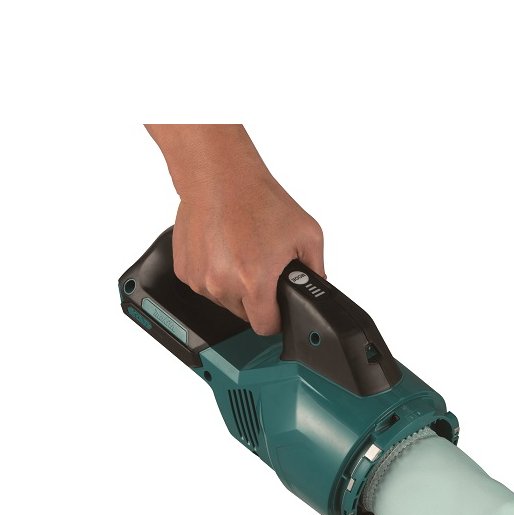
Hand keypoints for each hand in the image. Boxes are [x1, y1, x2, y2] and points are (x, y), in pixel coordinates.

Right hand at [146, 125, 324, 335]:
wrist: (219, 176)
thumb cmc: (258, 200)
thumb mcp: (307, 235)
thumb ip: (316, 269)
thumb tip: (316, 287)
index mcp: (254, 281)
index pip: (265, 327)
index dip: (277, 319)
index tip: (279, 309)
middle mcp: (222, 284)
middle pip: (245, 314)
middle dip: (258, 299)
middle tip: (263, 270)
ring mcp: (200, 278)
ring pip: (224, 301)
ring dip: (235, 287)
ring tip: (243, 255)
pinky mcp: (185, 271)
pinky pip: (206, 285)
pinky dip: (216, 274)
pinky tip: (225, 251)